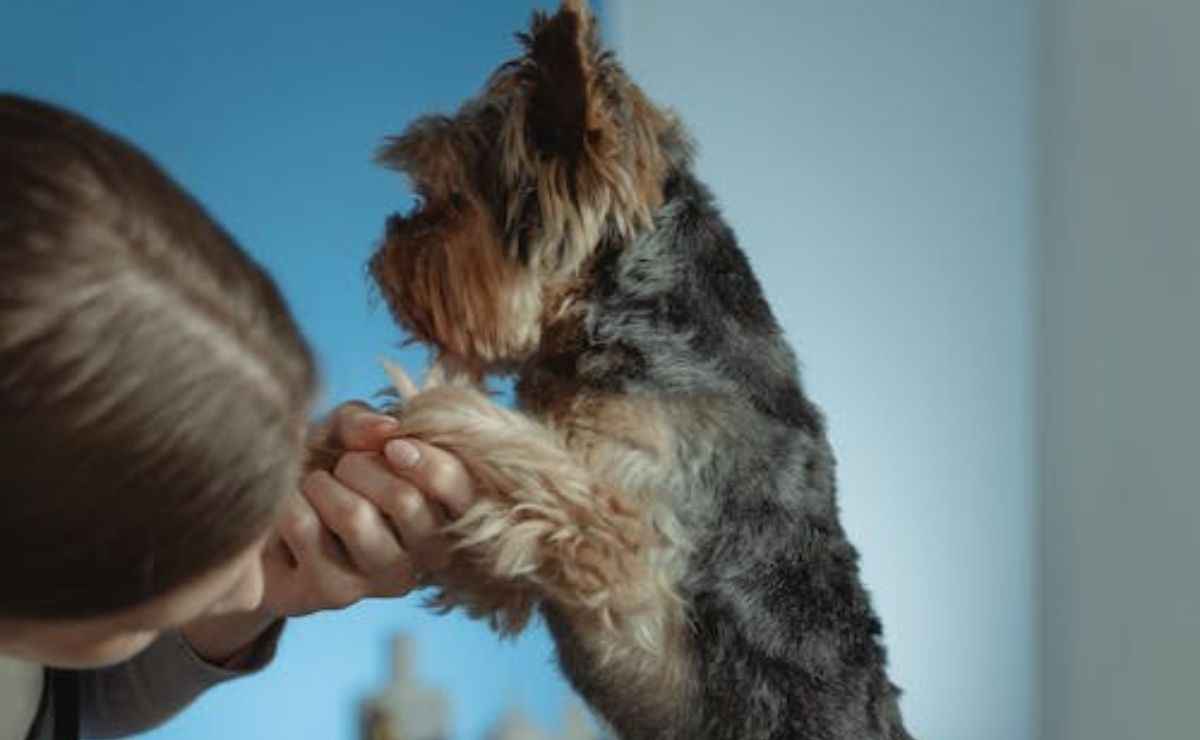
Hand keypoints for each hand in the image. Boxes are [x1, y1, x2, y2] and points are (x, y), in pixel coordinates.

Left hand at [265, 401, 476, 616]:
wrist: (268, 520)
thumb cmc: (322, 470)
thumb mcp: (343, 434)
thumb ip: (366, 423)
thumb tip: (386, 429)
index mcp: (445, 514)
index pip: (461, 493)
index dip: (428, 461)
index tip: (392, 447)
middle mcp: (424, 556)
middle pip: (406, 500)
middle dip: (360, 466)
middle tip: (342, 468)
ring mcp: (380, 581)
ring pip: (354, 515)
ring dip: (321, 485)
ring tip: (314, 490)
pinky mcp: (333, 593)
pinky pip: (305, 527)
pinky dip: (289, 504)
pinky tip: (292, 517)